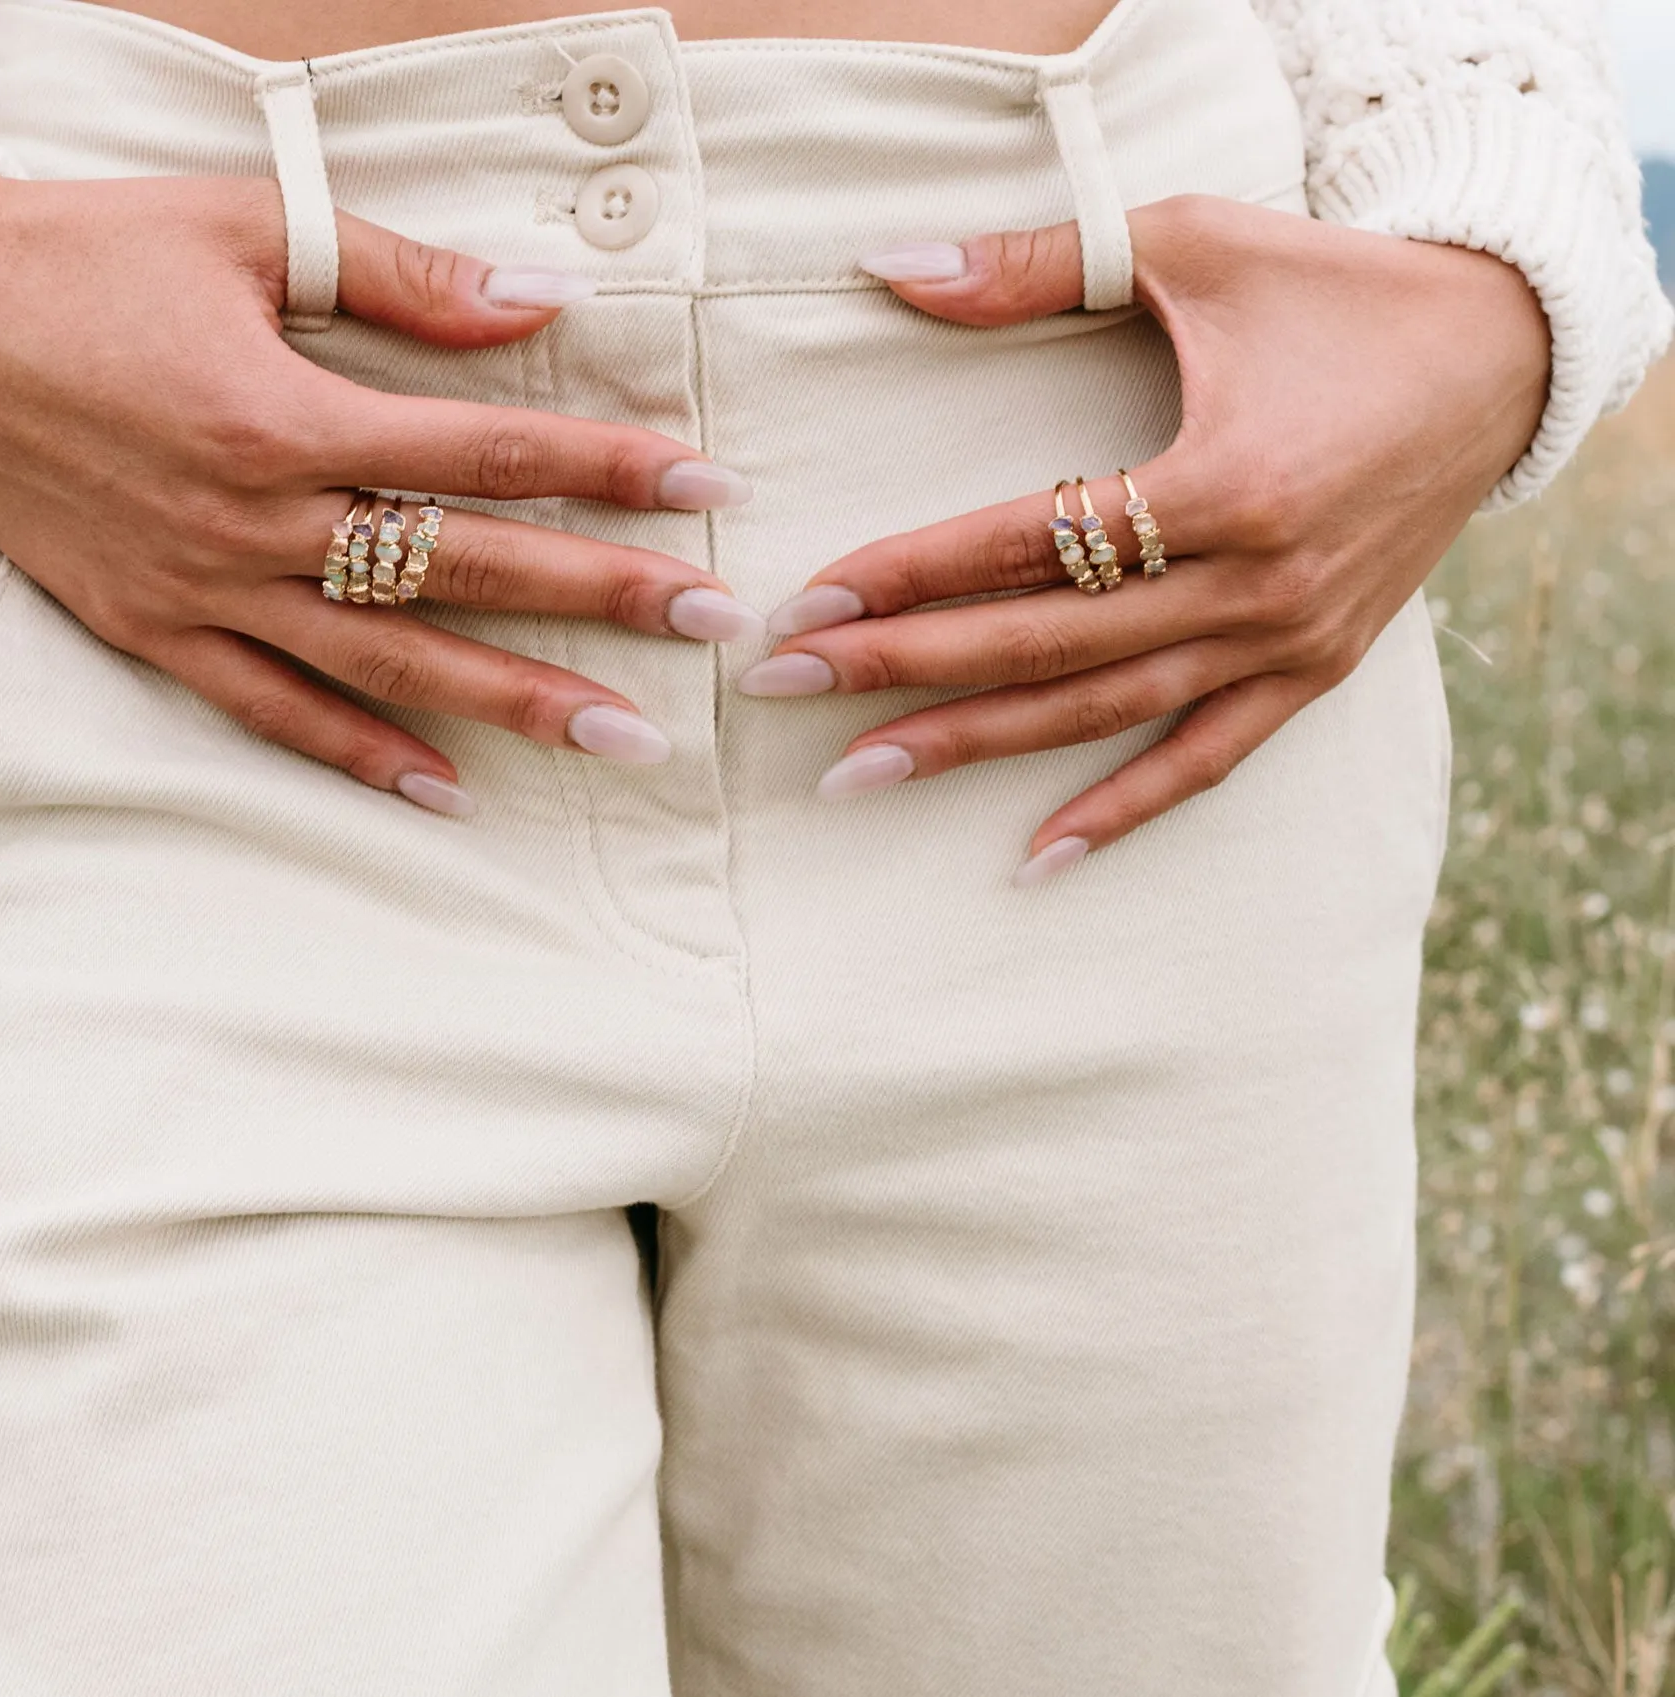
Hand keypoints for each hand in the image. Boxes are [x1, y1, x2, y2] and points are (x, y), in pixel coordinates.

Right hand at [0, 173, 760, 815]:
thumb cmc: (84, 256)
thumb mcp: (242, 228)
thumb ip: (397, 276)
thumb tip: (537, 301)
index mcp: (284, 410)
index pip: (488, 448)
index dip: (605, 469)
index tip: (706, 489)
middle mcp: (255, 517)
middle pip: (461, 567)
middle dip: (597, 599)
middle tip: (712, 627)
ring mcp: (205, 588)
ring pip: (384, 661)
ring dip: (508, 702)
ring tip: (619, 738)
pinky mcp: (155, 629)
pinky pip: (270, 712)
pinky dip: (357, 754)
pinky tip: (445, 791)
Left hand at [741, 196, 1549, 878]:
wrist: (1505, 355)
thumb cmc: (1339, 292)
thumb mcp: (1194, 244)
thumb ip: (1039, 264)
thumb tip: (894, 270)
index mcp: (1225, 478)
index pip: (1026, 542)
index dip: (908, 574)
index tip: (805, 601)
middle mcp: (1255, 580)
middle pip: (1042, 642)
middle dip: (901, 668)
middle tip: (786, 685)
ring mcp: (1287, 641)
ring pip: (1102, 713)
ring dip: (974, 748)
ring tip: (855, 774)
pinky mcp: (1314, 672)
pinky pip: (1206, 761)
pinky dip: (1123, 811)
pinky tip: (1037, 857)